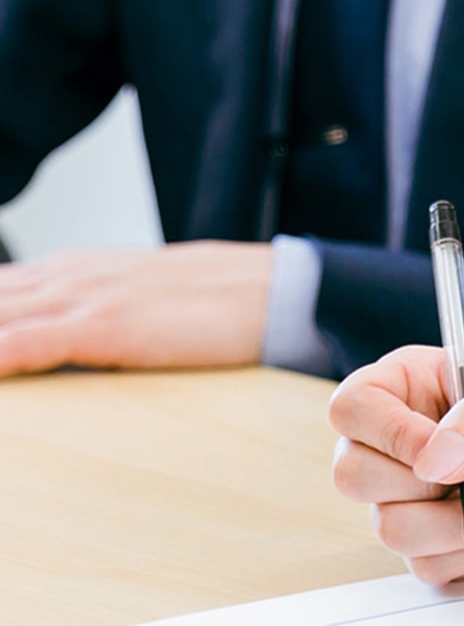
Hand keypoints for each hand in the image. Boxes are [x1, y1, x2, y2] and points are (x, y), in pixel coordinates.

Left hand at [0, 242, 272, 375]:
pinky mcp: (105, 324)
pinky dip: (1, 355)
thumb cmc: (216, 302)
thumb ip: (95, 307)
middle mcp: (68, 277)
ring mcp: (84, 296)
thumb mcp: (139, 299)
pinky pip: (24, 342)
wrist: (274, 292)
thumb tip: (64, 337)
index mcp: (72, 270)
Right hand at [329, 346, 463, 583]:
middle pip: (352, 475)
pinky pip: (423, 564)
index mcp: (404, 387)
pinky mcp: (421, 543)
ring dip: (455, 521)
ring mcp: (398, 496)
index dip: (387, 431)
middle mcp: (388, 442)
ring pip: (388, 527)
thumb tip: (434, 460)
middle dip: (423, 483)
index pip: (351, 407)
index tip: (437, 446)